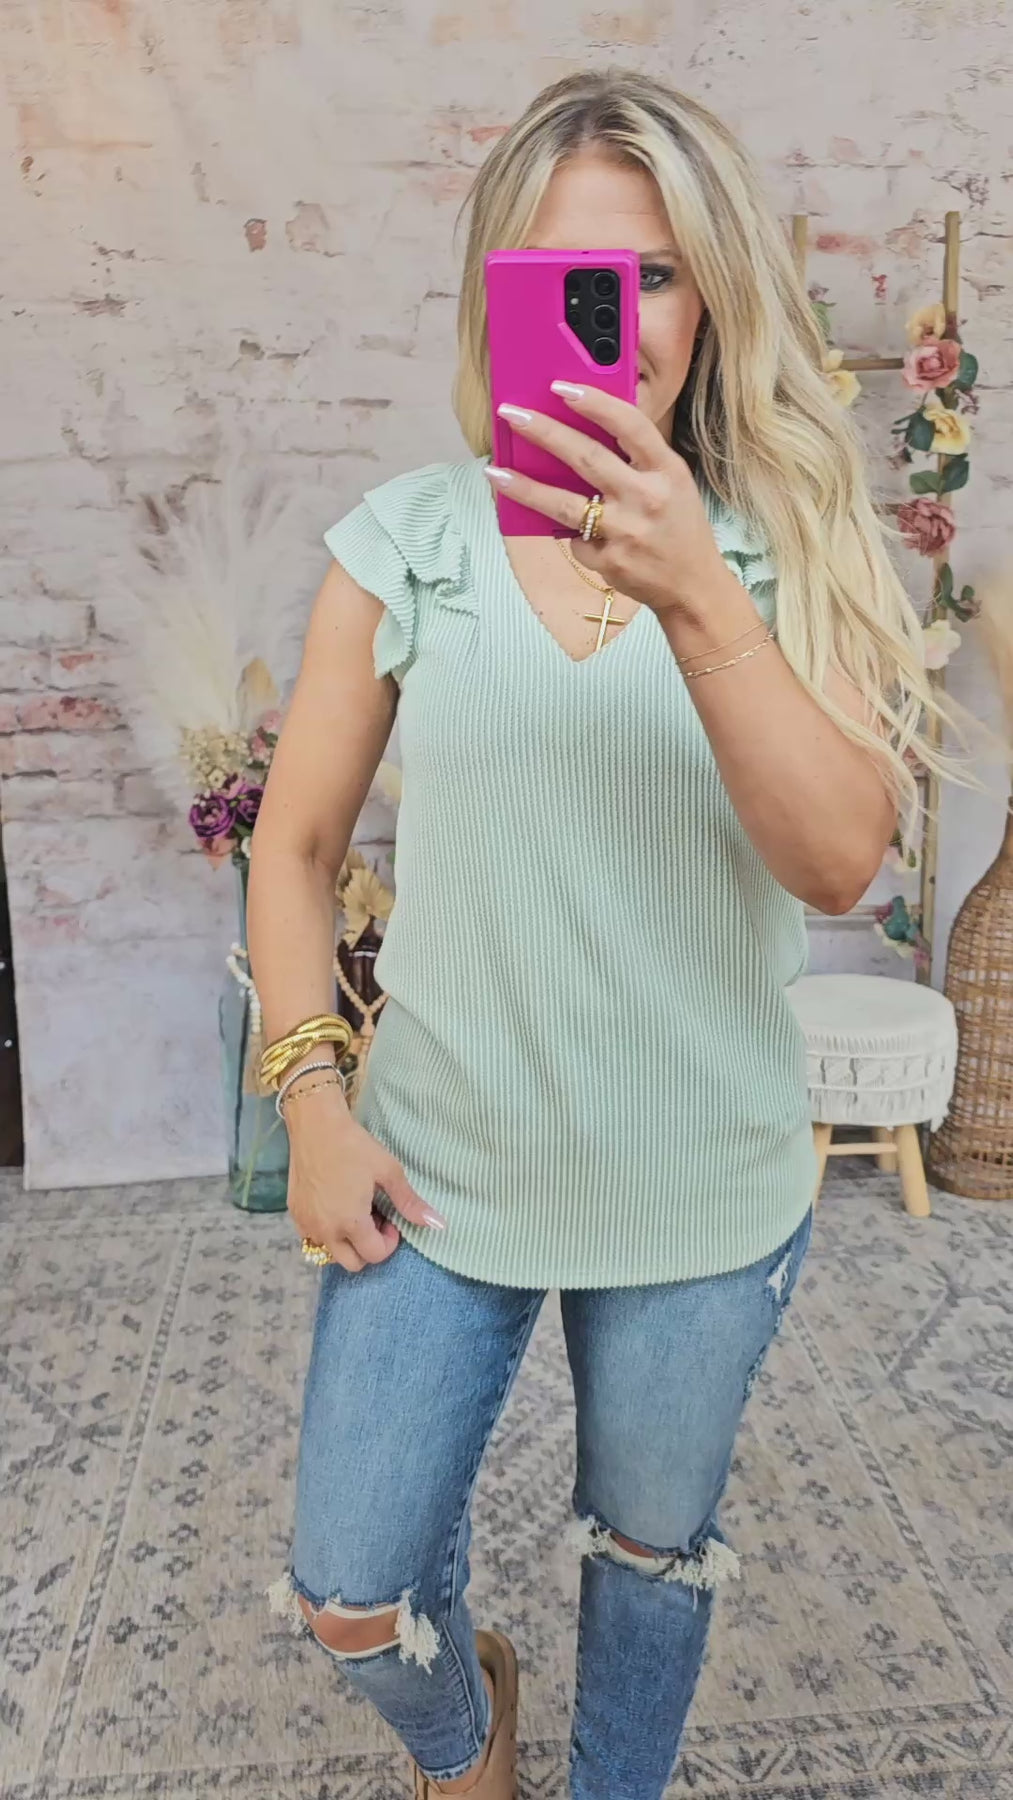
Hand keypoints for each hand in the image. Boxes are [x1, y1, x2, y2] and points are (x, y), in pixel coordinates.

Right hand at [284, 1085, 445, 1271]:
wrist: (315, 1126)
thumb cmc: (354, 1146)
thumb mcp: (388, 1171)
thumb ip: (410, 1202)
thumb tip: (438, 1224)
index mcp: (350, 1223)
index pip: (374, 1255)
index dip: (389, 1242)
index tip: (390, 1219)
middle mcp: (326, 1231)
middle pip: (352, 1263)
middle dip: (368, 1248)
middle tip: (373, 1219)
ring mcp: (306, 1224)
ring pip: (330, 1253)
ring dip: (346, 1242)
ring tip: (353, 1212)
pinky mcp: (294, 1214)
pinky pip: (312, 1237)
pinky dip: (327, 1232)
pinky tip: (333, 1206)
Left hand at [486, 381, 727, 616]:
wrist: (692, 586)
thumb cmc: (679, 527)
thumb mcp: (673, 483)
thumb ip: (639, 459)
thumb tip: (586, 430)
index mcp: (667, 471)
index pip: (630, 426)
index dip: (594, 403)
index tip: (561, 388)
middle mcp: (646, 499)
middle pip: (587, 458)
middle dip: (545, 433)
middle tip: (512, 415)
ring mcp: (625, 533)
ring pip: (565, 505)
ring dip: (525, 486)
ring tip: (495, 472)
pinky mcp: (608, 561)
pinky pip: (575, 539)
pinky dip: (572, 533)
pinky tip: (580, 534)